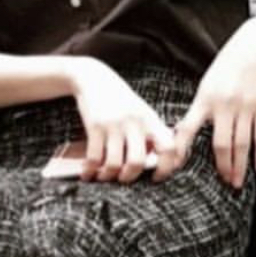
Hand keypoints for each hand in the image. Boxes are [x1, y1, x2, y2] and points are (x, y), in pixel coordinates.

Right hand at [69, 58, 175, 183]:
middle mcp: (134, 122)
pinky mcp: (95, 126)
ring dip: (108, 176)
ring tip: (104, 176)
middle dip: (129, 177)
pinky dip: (90, 170)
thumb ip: (151, 132)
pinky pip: (94, 157)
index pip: (168, 147)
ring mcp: (114, 124)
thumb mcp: (141, 111)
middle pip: (137, 161)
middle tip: (123, 178)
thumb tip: (158, 160)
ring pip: (114, 163)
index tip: (157, 177)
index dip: (166, 167)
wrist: (94, 78)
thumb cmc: (120, 100)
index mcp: (151, 120)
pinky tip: (87, 173)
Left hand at [158, 30, 255, 186]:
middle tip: (222, 181)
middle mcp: (224, 105)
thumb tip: (185, 133)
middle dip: (221, 167)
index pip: (187, 130)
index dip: (179, 151)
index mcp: (205, 99)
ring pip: (241, 145)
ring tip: (236, 182)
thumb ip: (200, 108)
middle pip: (221, 145)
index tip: (173, 169)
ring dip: (239, 167)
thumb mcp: (207, 83)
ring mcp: (245, 107)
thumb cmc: (228, 65)